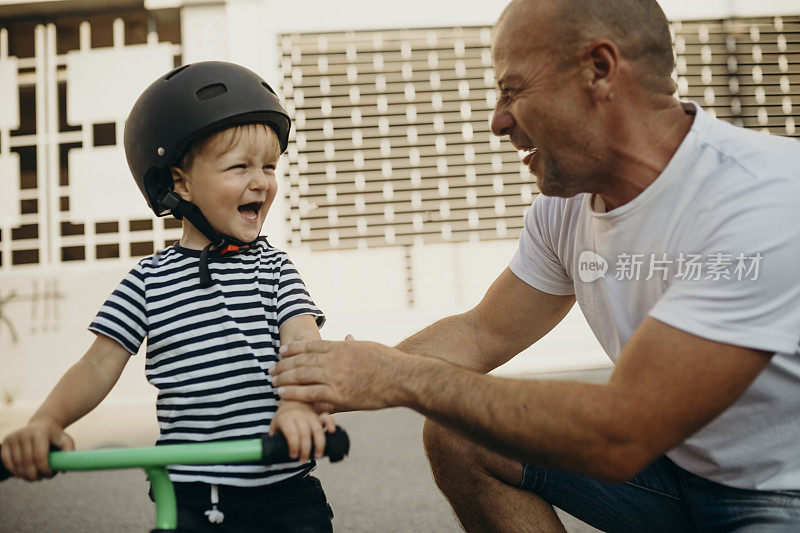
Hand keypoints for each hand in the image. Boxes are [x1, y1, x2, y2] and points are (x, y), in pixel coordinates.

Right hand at [1, 418, 74, 480]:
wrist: (43, 423)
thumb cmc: (55, 436)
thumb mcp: (66, 440)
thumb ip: (69, 453)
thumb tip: (63, 470)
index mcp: (40, 433)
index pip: (40, 456)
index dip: (44, 469)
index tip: (50, 474)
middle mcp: (25, 434)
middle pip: (27, 462)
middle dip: (34, 475)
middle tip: (40, 479)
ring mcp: (13, 437)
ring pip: (17, 463)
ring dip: (24, 475)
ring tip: (33, 478)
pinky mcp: (5, 441)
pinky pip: (6, 460)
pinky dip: (13, 470)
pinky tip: (21, 475)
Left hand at [270, 336, 413, 411]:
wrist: (402, 378)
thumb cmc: (389, 363)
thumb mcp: (369, 347)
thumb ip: (353, 345)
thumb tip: (346, 337)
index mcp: (342, 347)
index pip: (311, 345)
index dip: (294, 348)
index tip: (282, 350)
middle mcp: (335, 359)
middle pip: (302, 360)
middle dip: (284, 364)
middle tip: (271, 368)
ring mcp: (336, 377)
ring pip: (302, 376)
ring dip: (285, 378)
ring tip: (273, 382)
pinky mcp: (339, 395)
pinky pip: (310, 394)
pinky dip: (295, 393)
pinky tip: (283, 394)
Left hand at [270, 401, 335, 461]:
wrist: (291, 402)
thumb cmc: (282, 419)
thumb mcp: (274, 427)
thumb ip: (272, 441)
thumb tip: (268, 458)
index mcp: (285, 418)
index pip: (291, 433)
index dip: (294, 446)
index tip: (293, 456)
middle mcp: (298, 415)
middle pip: (305, 433)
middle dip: (306, 449)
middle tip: (304, 460)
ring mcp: (310, 415)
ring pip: (317, 429)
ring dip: (319, 444)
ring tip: (317, 456)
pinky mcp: (318, 415)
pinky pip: (327, 417)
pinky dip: (330, 424)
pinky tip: (332, 432)